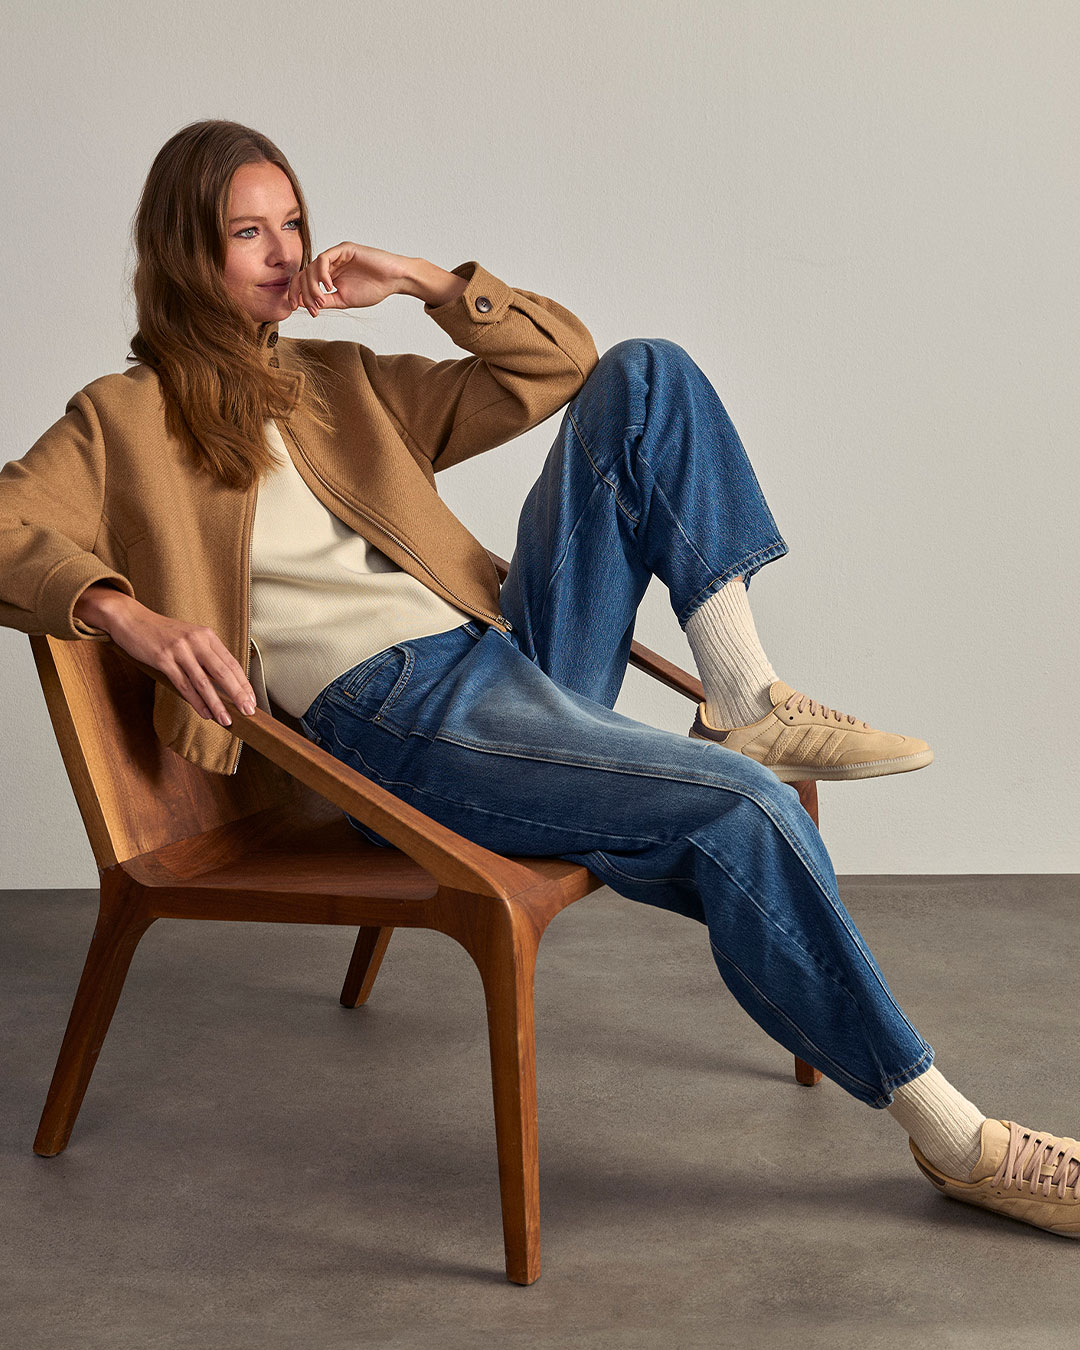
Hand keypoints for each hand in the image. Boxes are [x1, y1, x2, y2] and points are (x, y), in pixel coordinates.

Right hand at [108, 600, 256, 726]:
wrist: (132, 619)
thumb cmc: (162, 633)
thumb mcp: (190, 638)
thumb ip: (206, 655)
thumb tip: (223, 682)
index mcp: (207, 635)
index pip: (232, 662)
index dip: (244, 683)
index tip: (252, 700)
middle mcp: (196, 641)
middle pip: (222, 672)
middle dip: (237, 695)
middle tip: (248, 712)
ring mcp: (180, 650)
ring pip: (203, 682)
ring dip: (216, 704)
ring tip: (226, 719)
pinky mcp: (163, 659)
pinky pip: (184, 685)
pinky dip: (196, 701)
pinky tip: (204, 713)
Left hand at [289, 243, 410, 316]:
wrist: (393, 280)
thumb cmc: (373, 289)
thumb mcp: (343, 300)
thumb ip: (323, 300)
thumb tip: (301, 303)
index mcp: (328, 276)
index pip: (304, 281)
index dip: (295, 293)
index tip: (294, 308)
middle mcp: (329, 264)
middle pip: (304, 274)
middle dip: (304, 293)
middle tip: (314, 308)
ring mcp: (335, 256)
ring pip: (312, 268)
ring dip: (313, 286)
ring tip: (322, 300)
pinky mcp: (343, 249)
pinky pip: (324, 259)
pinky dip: (322, 274)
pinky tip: (329, 286)